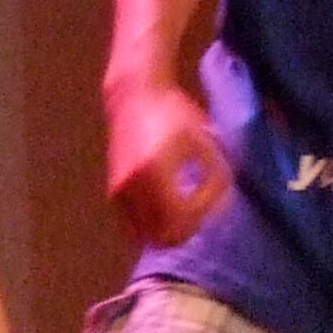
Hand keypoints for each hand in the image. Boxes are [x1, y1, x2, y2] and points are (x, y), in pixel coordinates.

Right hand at [106, 79, 229, 245]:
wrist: (133, 96)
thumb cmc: (174, 114)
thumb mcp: (206, 140)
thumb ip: (217, 177)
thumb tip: (219, 207)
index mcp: (156, 171)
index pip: (183, 217)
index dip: (203, 213)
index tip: (215, 196)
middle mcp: (133, 186)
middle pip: (162, 236)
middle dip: (186, 231)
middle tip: (202, 215)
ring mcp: (119, 192)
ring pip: (145, 236)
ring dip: (166, 232)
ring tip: (184, 216)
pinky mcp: (113, 193)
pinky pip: (132, 227)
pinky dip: (150, 228)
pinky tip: (166, 213)